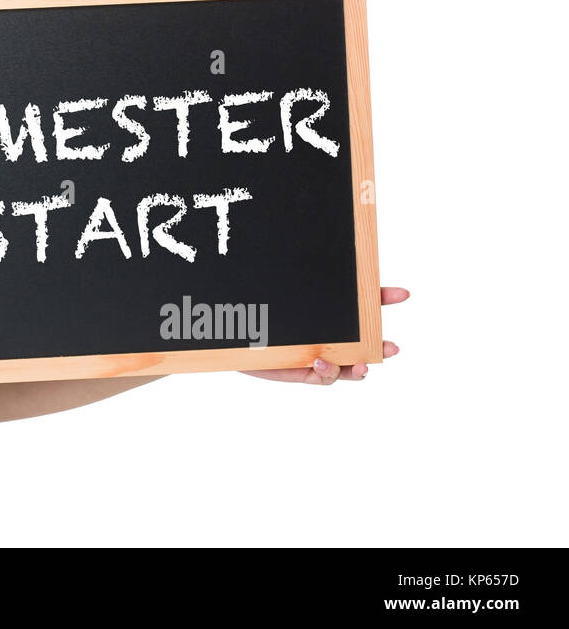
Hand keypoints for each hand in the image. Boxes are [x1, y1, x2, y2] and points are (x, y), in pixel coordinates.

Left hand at [241, 286, 407, 383]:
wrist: (225, 326)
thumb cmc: (251, 303)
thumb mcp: (277, 287)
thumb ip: (298, 278)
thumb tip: (317, 250)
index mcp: (327, 311)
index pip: (360, 303)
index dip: (382, 298)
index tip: (402, 293)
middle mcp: (326, 333)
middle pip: (363, 341)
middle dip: (381, 346)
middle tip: (391, 348)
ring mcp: (315, 352)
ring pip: (347, 367)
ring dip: (359, 368)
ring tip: (361, 366)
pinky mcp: (300, 370)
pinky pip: (322, 377)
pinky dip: (328, 372)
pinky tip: (323, 363)